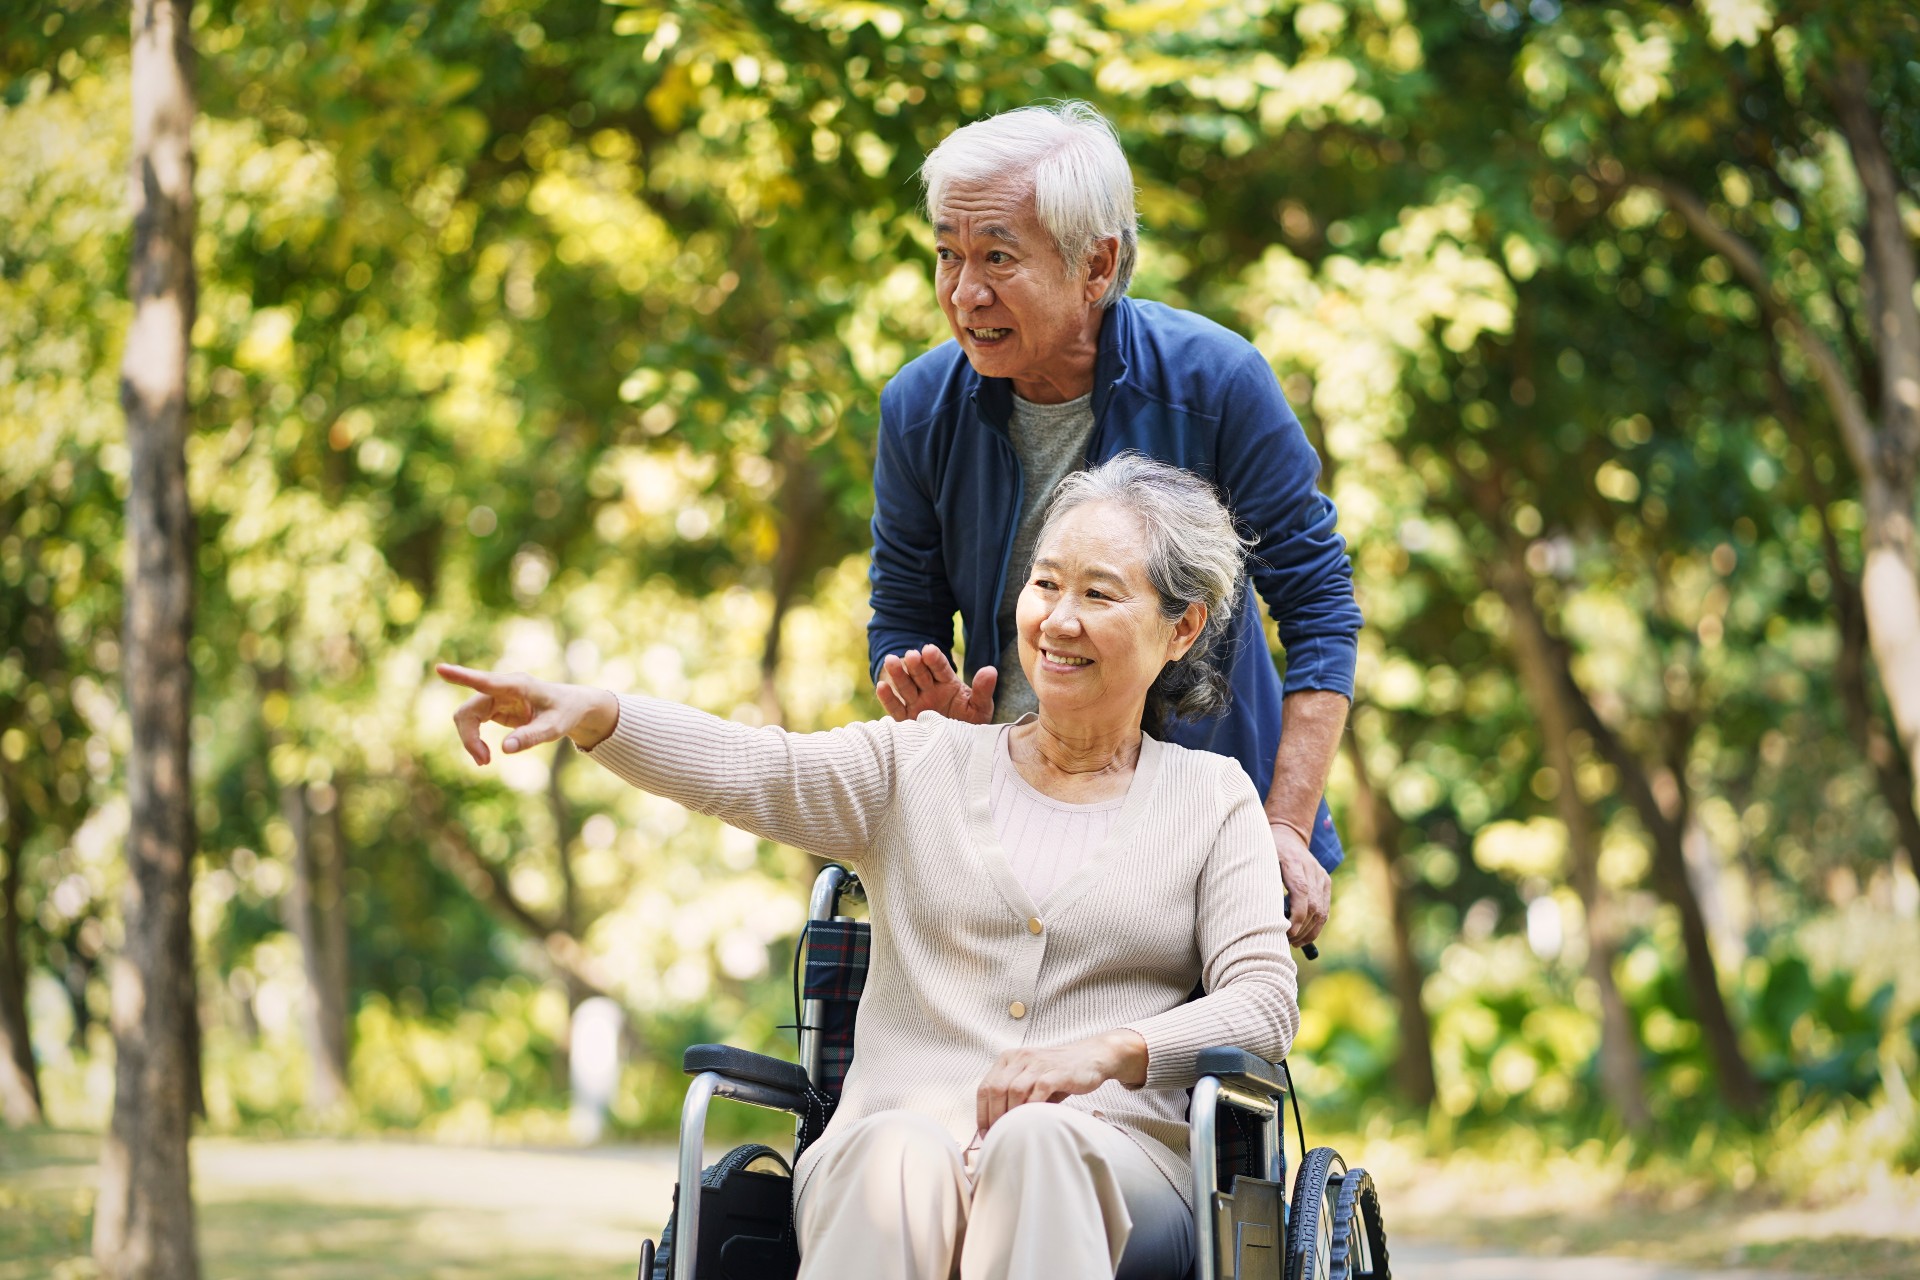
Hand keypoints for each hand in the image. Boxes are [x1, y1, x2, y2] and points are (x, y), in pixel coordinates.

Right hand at [436, 663, 620, 762]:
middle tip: (484, 762)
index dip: (462, 677)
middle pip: (468, 711)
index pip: (485, 681)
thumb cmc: (565, 712)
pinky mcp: (494, 707)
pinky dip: (474, 739)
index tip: (441, 669)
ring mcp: (495, 696)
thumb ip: (531, 736)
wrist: (572, 707)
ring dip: (470, 740)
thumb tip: (505, 749)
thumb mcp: (554, 728)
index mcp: (517, 685)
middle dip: (469, 737)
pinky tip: (485, 755)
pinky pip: (472, 722)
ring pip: (466, 717)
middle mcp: (501, 688)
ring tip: (485, 761)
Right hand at [875, 644, 996, 723]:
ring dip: (898, 674)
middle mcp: (929, 691)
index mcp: (947, 684)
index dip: (934, 660)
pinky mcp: (906, 720)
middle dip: (916, 665)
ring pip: (906, 686)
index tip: (928, 650)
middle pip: (921, 674)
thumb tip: (990, 670)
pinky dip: (888, 698)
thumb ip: (983, 691)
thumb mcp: (980, 708)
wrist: (961, 751)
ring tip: (891, 661)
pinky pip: (896, 708)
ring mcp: (916, 704)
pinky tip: (881, 686)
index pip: (940, 668)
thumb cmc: (971, 725)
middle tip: (912, 655)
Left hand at [974, 1030, 1145, 1131]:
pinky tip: (1032, 1121)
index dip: (982, 1113)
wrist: (1090, 1058)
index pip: (985, 1087)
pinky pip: (1038, 1091)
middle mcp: (1020, 1058)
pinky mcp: (1056, 1072)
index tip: (986, 1133)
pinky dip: (1032, 1108)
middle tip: (999, 1136)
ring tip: (1013, 1131)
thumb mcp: (1031, 1080)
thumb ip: (1014, 1096)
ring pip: (1013, 1090)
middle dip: (994, 1116)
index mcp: (1009, 1059)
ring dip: (1010, 1114)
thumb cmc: (1057, 1074)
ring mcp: (1038, 1063)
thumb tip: (997, 1128)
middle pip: (996, 1089)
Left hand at [1271, 819, 1330, 946]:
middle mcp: (1312, 870)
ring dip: (1309, 931)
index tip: (1287, 933)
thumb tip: (1255, 913)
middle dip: (1301, 928)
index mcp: (1294, 863)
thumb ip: (1260, 881)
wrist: (1288, 835)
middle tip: (1286, 941)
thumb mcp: (1260, 860)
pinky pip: (1324, 909)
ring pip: (1322, 911)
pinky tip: (1304, 936)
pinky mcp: (1326, 883)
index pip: (1302, 892)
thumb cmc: (1267, 850)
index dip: (1297, 915)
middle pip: (1313, 906)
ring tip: (1295, 943)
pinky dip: (1316, 925)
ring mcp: (1322, 877)